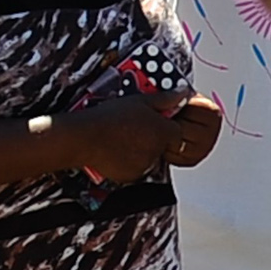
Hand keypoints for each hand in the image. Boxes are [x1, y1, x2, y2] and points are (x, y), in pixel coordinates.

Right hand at [72, 90, 220, 182]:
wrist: (87, 137)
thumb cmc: (111, 117)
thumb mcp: (140, 100)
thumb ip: (165, 99)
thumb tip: (182, 93)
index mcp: (162, 132)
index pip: (176, 134)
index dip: (165, 128)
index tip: (154, 124)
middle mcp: (157, 151)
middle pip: (162, 146)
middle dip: (152, 139)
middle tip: (134, 129)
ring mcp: (144, 165)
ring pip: (148, 158)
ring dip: (141, 150)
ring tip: (122, 138)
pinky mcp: (131, 176)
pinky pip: (135, 169)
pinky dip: (128, 162)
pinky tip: (116, 150)